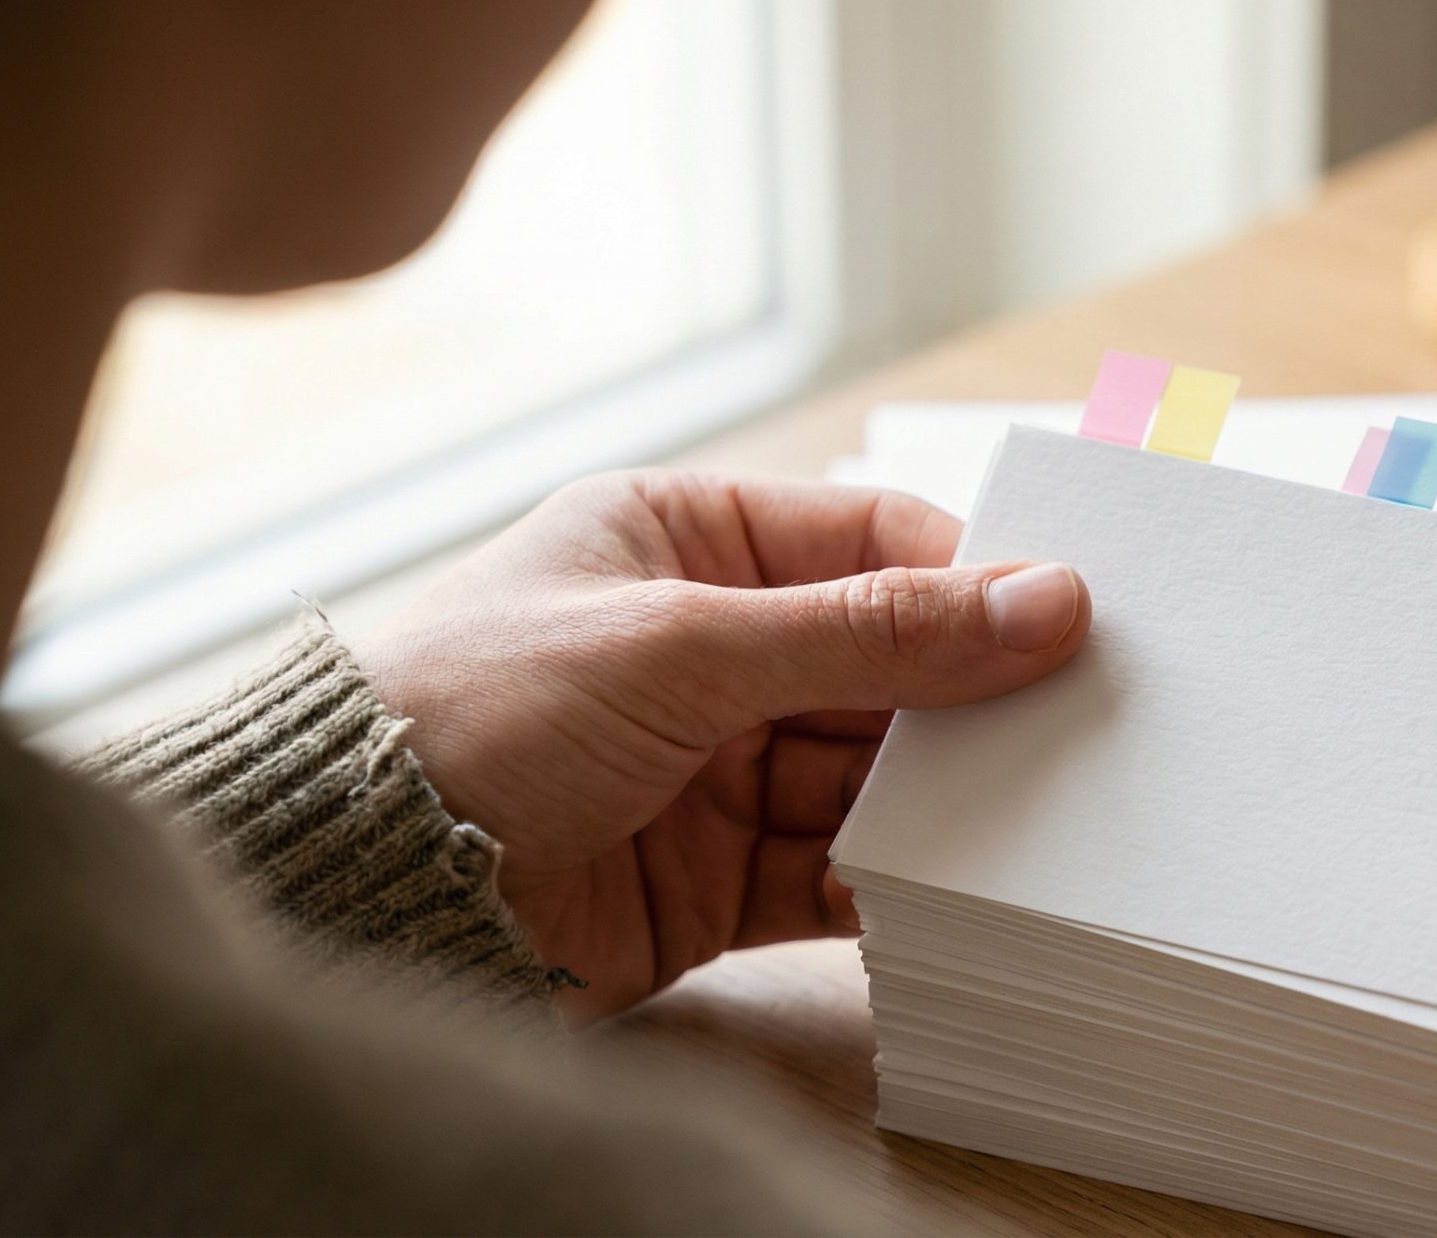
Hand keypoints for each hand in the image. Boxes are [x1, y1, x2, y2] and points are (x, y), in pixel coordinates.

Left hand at [356, 471, 1088, 1022]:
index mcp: (687, 542)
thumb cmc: (477, 712)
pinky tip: (956, 893)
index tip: (1074, 622)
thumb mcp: (684, 647)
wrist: (351, 885)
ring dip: (945, 799)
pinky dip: (896, 885)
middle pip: (887, 664)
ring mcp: (714, 765)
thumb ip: (871, 633)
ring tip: (1039, 819)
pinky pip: (837, 870)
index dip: (974, 582)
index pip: (871, 544)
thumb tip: (1046, 601)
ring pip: (874, 773)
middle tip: (1085, 727)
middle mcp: (709, 647)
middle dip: (971, 701)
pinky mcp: (713, 876)